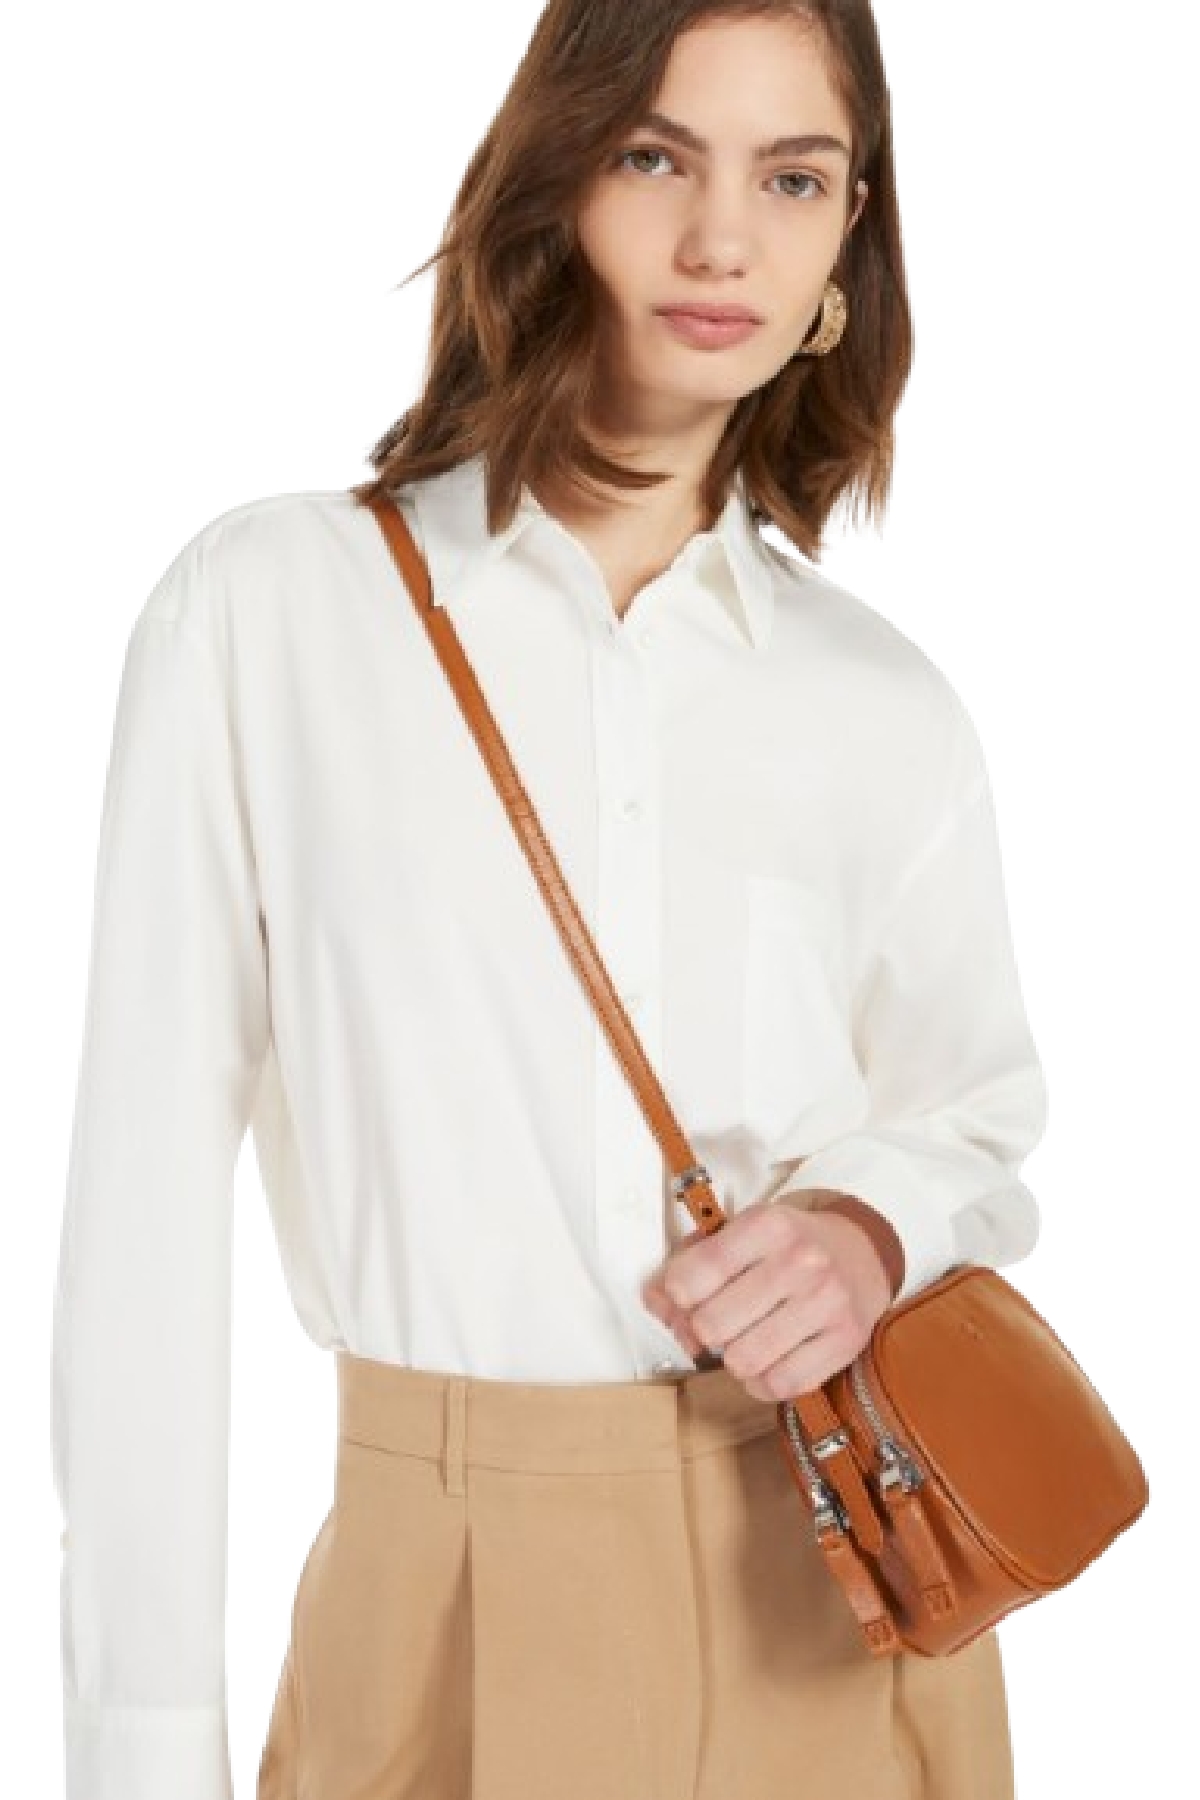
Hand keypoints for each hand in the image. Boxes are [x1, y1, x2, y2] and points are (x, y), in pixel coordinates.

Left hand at [640, 1196, 893, 1401]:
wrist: (862, 1253)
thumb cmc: (789, 1246)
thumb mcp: (740, 1235)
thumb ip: (689, 1265)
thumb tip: (655, 1303)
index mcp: (767, 1225)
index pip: (692, 1276)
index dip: (676, 1295)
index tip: (688, 1295)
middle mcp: (800, 1261)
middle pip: (712, 1326)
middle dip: (706, 1331)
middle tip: (720, 1322)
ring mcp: (827, 1302)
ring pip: (743, 1361)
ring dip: (734, 1359)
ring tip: (745, 1341)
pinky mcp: (846, 1340)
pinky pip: (780, 1385)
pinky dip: (762, 1382)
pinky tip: (768, 1361)